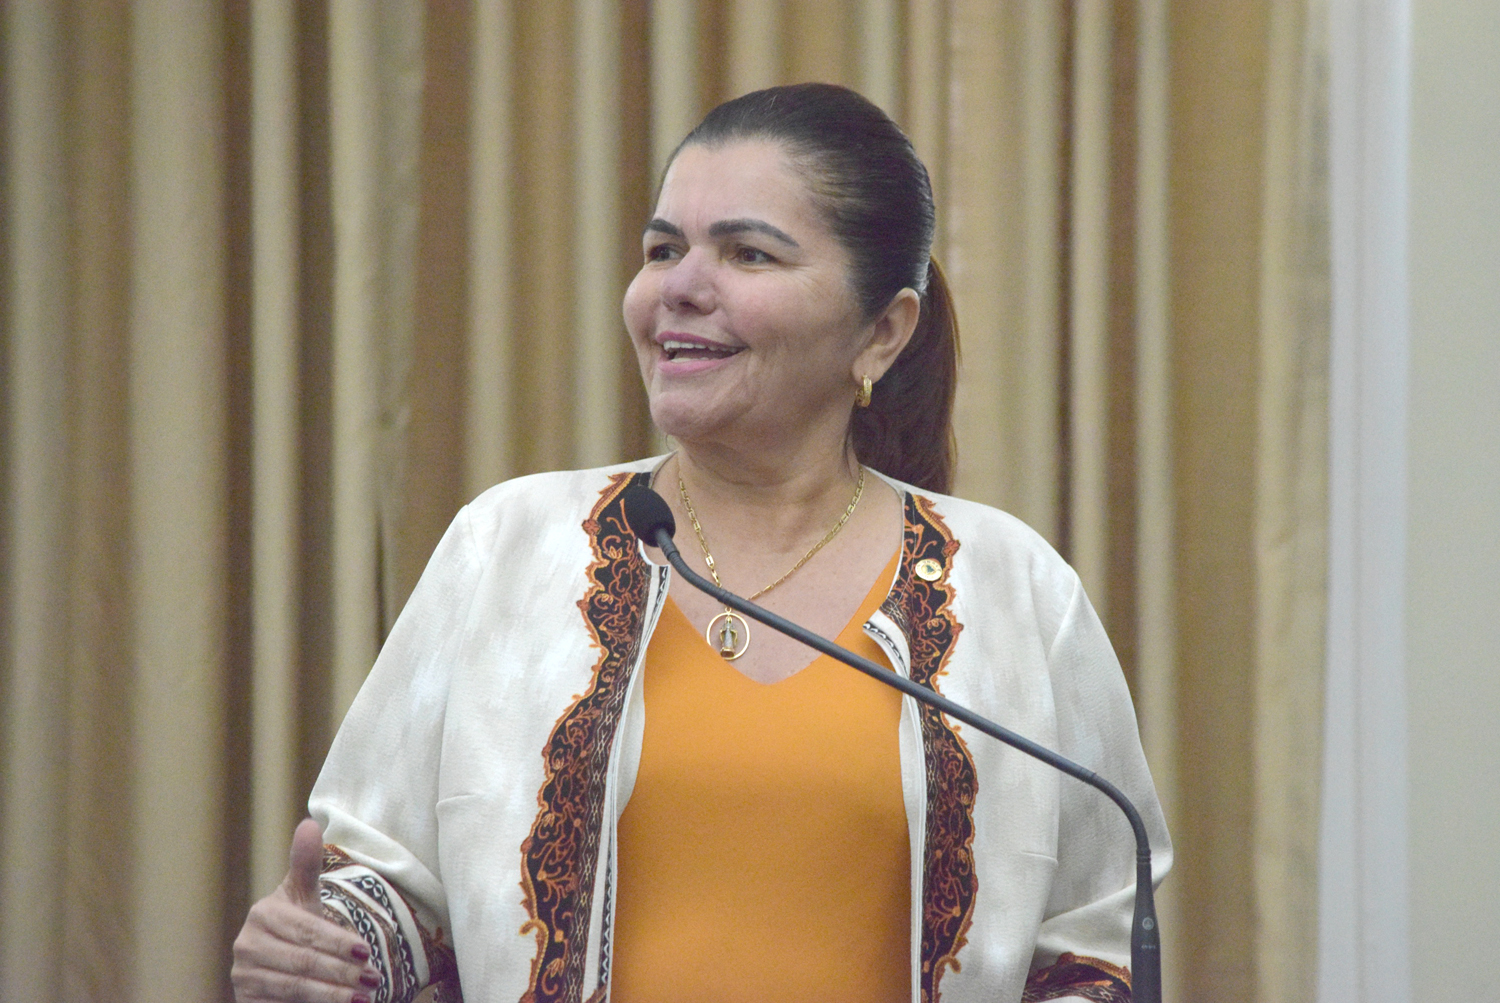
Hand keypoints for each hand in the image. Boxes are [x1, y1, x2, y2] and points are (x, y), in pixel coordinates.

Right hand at [231, 819, 382, 1002]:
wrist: (276, 963)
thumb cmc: (298, 925)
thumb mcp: (305, 895)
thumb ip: (306, 864)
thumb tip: (309, 823)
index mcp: (264, 914)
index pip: (308, 931)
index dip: (339, 942)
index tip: (368, 952)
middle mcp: (247, 946)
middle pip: (303, 962)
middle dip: (342, 972)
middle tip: (374, 981)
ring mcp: (244, 977)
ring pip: (295, 988)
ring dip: (332, 995)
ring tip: (364, 999)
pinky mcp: (247, 1002)